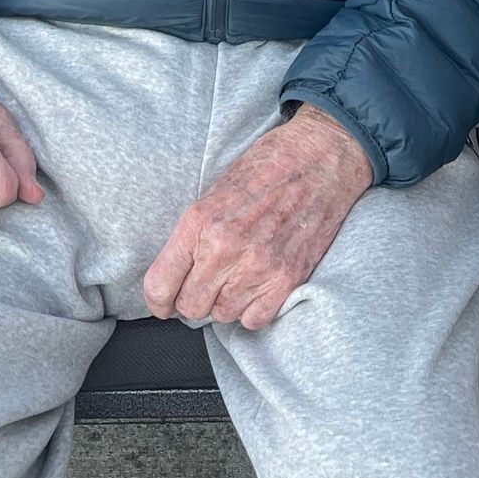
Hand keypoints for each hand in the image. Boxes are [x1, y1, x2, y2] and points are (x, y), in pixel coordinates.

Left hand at [142, 107, 373, 331]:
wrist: (320, 157)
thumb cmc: (267, 166)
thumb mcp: (216, 190)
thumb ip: (194, 234)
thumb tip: (174, 275)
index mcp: (199, 221)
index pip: (159, 284)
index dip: (158, 300)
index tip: (164, 302)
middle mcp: (225, 247)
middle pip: (190, 306)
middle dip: (194, 298)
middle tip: (208, 281)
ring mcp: (258, 266)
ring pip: (222, 315)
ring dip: (226, 301)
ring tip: (239, 273)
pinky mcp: (287, 279)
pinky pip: (254, 320)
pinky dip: (254, 308)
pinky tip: (258, 283)